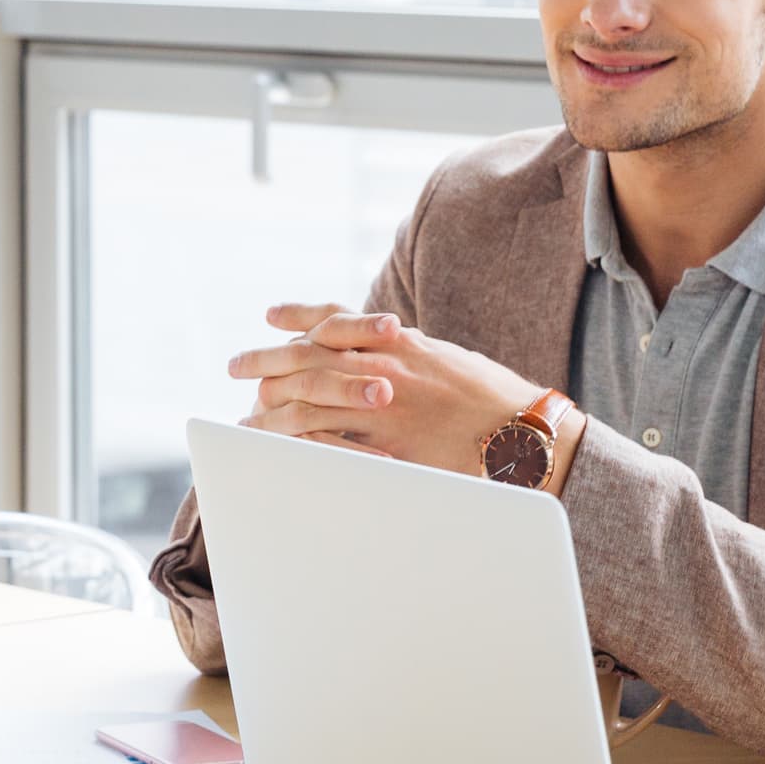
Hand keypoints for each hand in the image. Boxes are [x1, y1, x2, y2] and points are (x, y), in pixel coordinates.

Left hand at [225, 304, 542, 476]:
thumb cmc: (495, 400)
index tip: (271, 317)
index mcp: (400, 341)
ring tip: (248, 416)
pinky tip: (278, 447)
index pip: (335, 319)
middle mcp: (385, 364)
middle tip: (237, 365)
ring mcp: (384, 404)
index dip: (298, 316)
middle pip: (308, 355)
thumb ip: (410, 353)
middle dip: (267, 360)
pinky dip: (298, 441)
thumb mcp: (448, 359)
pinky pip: (330, 439)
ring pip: (310, 397)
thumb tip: (387, 345)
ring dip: (272, 405)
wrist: (527, 432)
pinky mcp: (388, 442)